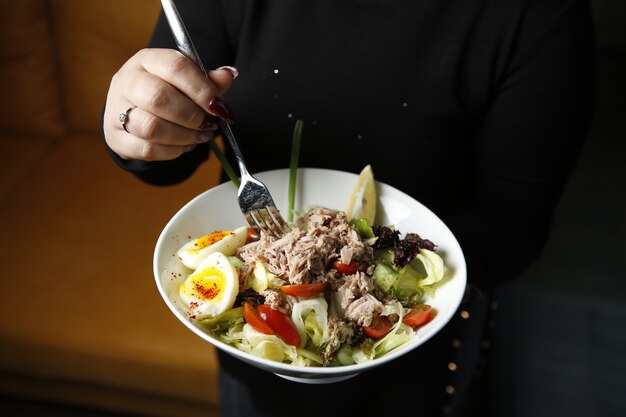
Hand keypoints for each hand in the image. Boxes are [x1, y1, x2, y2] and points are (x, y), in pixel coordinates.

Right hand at [103, 48, 237, 160]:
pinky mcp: (116, 138)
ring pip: (151, 127)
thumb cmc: (167, 92)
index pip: (175, 66)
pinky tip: (184, 146)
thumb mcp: (187, 81)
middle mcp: (127, 81)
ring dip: (183, 136)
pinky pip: (147, 150)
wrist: (133, 112)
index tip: (219, 107)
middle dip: (191, 116)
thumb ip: (208, 80)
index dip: (202, 89)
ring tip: (199, 136)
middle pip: (158, 98)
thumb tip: (229, 75)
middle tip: (208, 124)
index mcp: (147, 60)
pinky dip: (172, 151)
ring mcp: (116, 110)